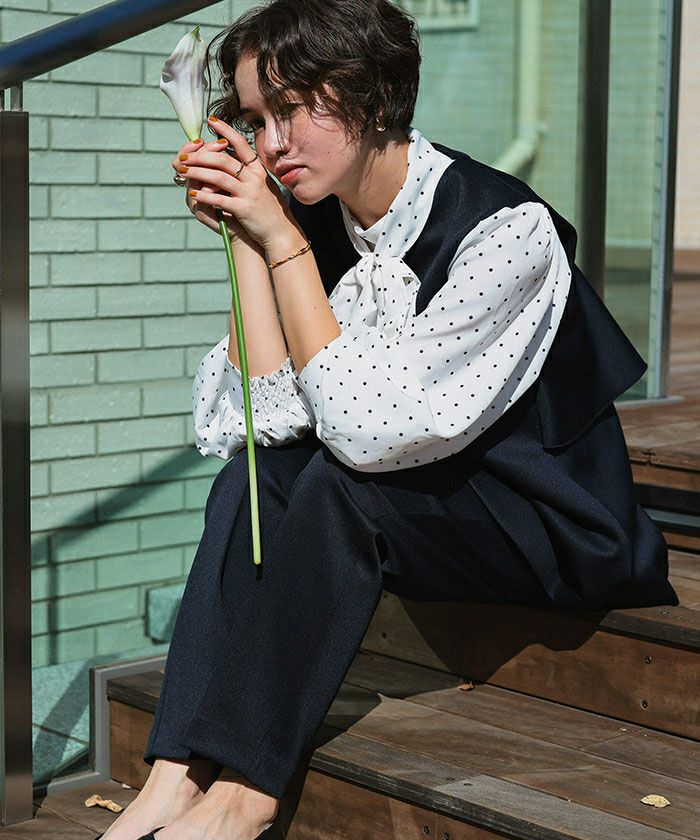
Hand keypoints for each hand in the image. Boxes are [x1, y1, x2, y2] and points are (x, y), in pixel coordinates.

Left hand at [173, 116, 293, 248]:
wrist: (281, 232)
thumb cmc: (269, 210)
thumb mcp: (263, 185)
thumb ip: (248, 173)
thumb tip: (229, 159)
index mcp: (258, 170)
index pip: (240, 144)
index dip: (225, 130)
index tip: (211, 121)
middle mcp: (255, 178)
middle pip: (223, 159)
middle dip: (200, 156)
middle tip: (185, 157)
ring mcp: (249, 193)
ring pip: (218, 177)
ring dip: (198, 173)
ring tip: (183, 171)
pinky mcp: (244, 209)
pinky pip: (220, 199)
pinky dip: (205, 195)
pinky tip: (193, 193)